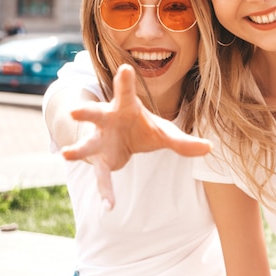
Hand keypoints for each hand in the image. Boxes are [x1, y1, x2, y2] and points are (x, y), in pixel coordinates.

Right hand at [61, 64, 211, 208]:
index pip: (125, 91)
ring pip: (87, 143)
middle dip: (85, 112)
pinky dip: (106, 190)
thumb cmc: (142, 128)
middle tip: (75, 111)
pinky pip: (101, 176)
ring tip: (65, 153)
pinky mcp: (100, 160)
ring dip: (77, 149)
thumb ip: (184, 141)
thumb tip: (211, 148)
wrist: (121, 139)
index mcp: (125, 107)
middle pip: (95, 113)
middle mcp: (107, 120)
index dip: (125, 81)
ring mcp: (99, 140)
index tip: (124, 69)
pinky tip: (109, 206)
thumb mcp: (164, 132)